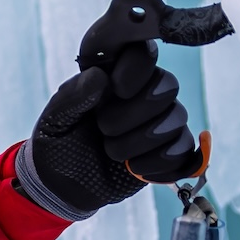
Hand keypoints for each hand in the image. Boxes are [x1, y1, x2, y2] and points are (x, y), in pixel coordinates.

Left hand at [15, 40, 201, 219]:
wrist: (65, 187)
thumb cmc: (58, 144)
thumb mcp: (55, 121)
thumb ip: (72, 97)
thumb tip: (100, 76)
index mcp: (114, 76)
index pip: (143, 53)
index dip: (136, 69)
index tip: (117, 90)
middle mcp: (142, 94)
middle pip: (167, 85)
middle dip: (135, 112)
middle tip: (104, 128)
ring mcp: (160, 122)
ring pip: (177, 118)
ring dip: (142, 140)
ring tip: (112, 151)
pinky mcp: (169, 150)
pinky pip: (185, 149)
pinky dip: (158, 161)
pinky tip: (133, 167)